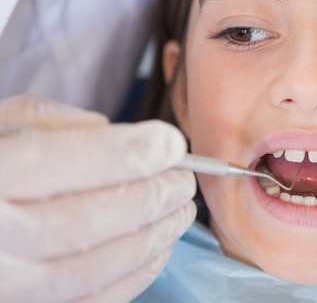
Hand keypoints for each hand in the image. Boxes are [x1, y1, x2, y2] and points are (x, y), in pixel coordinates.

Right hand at [0, 95, 196, 302]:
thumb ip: (47, 123)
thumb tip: (114, 133)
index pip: (54, 162)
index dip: (123, 153)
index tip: (170, 143)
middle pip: (80, 222)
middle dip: (147, 198)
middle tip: (183, 179)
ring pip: (86, 269)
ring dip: (149, 239)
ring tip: (180, 212)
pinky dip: (131, 279)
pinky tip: (157, 251)